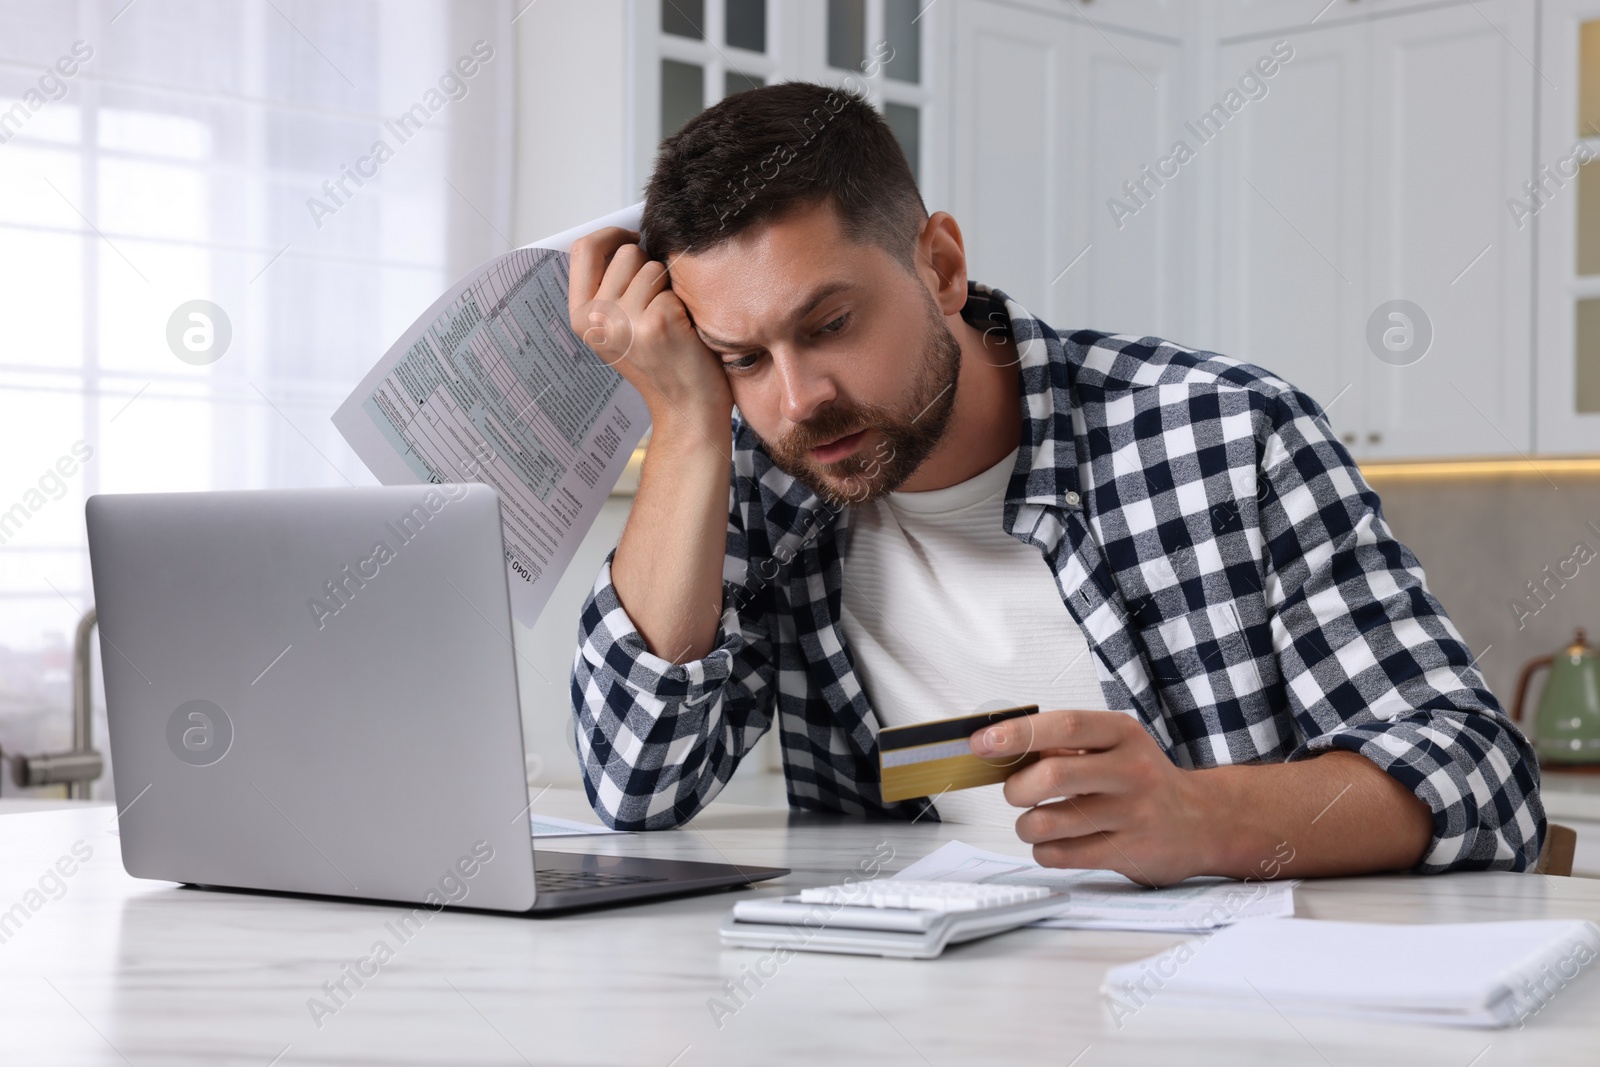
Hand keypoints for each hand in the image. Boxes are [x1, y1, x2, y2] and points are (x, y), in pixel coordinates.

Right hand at [567, 227, 731, 432]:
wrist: (686, 407)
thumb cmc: (660, 361)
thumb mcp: (619, 326)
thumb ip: (611, 286)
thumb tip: (625, 234)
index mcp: (580, 316)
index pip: (583, 249)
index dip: (610, 234)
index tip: (631, 237)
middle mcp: (596, 319)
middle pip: (626, 252)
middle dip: (649, 265)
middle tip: (657, 301)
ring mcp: (623, 322)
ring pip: (652, 267)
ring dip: (667, 287)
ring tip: (669, 320)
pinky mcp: (656, 324)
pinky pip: (673, 287)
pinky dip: (683, 303)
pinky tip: (682, 331)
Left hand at [971, 709, 1213, 885]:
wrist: (1204, 822)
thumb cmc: (1143, 779)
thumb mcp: (1115, 746)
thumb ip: (1066, 743)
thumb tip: (1000, 745)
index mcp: (1123, 734)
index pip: (1065, 725)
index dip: (1018, 734)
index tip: (983, 743)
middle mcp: (1132, 771)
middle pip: (1052, 776)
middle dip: (1016, 788)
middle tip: (1015, 792)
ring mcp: (1133, 814)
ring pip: (1049, 821)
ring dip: (1026, 824)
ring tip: (1034, 821)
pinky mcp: (1130, 853)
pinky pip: (1062, 855)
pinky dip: (1043, 850)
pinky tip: (1054, 843)